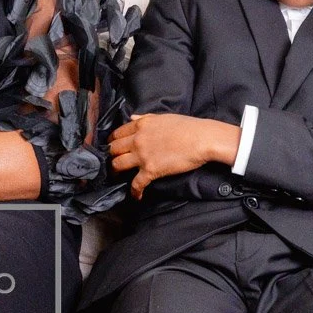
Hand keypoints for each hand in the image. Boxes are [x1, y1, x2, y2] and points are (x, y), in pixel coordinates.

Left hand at [109, 113, 239, 200]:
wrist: (202, 139)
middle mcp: (137, 140)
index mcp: (140, 125)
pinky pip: (136, 183)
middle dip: (111, 156)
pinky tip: (136, 196)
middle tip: (113, 162)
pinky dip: (135, 191)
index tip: (112, 146)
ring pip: (118, 165)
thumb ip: (145, 118)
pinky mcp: (151, 170)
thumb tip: (132, 116)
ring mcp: (143, 155)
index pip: (117, 133)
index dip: (112, 141)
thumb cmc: (187, 126)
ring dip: (117, 172)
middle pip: (113, 149)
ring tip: (118, 177)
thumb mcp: (162, 117)